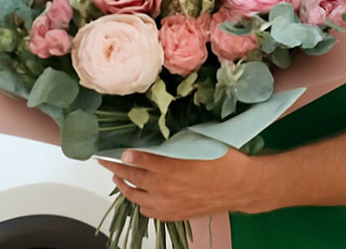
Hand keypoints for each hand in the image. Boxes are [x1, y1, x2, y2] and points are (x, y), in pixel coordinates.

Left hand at [95, 147, 256, 220]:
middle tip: (104, 161)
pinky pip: (150, 213)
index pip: (139, 159)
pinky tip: (138, 198)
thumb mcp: (199, 142)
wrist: (241, 186)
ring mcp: (169, 203)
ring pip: (137, 197)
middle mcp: (166, 187)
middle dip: (115, 167)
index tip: (117, 148)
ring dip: (124, 186)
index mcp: (171, 166)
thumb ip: (175, 139)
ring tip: (116, 177)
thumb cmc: (223, 160)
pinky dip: (140, 205)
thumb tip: (159, 131)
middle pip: (133, 177)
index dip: (125, 154)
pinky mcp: (175, 214)